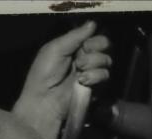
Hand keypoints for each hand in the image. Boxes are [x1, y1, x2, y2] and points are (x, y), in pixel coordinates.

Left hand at [13, 20, 111, 138]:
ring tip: (79, 73)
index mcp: (74, 47)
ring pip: (106, 60)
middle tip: (80, 59)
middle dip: (95, 49)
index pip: (94, 36)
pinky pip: (105, 76)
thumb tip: (93, 24)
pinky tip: (82, 82)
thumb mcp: (56, 48)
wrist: (45, 100)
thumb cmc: (44, 73)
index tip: (84, 45)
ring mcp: (91, 73)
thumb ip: (75, 35)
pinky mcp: (96, 88)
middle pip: (105, 45)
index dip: (93, 38)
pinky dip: (94, 77)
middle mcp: (85, 58)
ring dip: (92, 64)